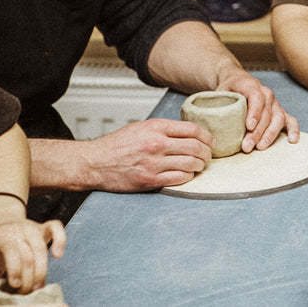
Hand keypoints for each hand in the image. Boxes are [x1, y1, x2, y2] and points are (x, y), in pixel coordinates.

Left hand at [0, 218, 64, 300]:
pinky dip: (60, 240)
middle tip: (26, 293)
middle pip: (28, 254)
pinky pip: (56, 228)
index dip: (14, 269)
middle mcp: (17, 229)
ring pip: (41, 248)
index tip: (14, 284)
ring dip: (41, 271)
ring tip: (38, 288)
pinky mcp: (43, 227)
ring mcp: (31, 227)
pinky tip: (58, 255)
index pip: (11, 250)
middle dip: (29, 278)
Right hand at [84, 118, 214, 190]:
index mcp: (156, 127)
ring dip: (200, 166)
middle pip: (195, 147)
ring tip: (199, 166)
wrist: (96, 162)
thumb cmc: (117, 145)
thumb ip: (164, 129)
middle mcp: (156, 143)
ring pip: (190, 164)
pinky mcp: (150, 180)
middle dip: (207, 153)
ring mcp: (154, 163)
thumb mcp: (141, 127)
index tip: (211, 141)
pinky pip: (179, 178)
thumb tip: (188, 133)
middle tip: (208, 155)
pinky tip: (187, 174)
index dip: (207, 136)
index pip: (192, 129)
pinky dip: (188, 177)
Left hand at [217, 71, 299, 151]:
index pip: (256, 98)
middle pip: (266, 113)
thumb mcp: (220, 92)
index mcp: (251, 86)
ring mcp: (275, 103)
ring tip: (260, 147)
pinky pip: (291, 120)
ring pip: (278, 118)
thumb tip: (209, 125)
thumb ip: (217, 105)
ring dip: (270, 134)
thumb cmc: (228, 90)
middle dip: (257, 132)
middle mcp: (267, 94)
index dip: (254, 112)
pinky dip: (294, 130)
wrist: (238, 81)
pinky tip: (292, 141)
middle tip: (246, 146)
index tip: (248, 126)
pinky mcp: (280, 112)